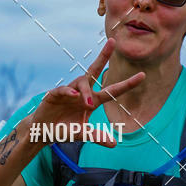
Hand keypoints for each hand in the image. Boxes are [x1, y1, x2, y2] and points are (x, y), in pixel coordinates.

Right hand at [30, 38, 144, 145]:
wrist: (43, 132)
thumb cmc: (64, 129)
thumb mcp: (82, 134)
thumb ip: (96, 137)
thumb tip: (114, 144)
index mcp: (92, 101)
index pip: (112, 91)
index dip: (127, 84)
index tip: (143, 75)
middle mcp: (82, 92)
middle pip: (95, 70)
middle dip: (103, 56)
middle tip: (112, 41)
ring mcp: (69, 91)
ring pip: (81, 82)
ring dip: (86, 91)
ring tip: (88, 104)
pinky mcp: (54, 94)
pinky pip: (63, 89)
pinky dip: (68, 91)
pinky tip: (73, 94)